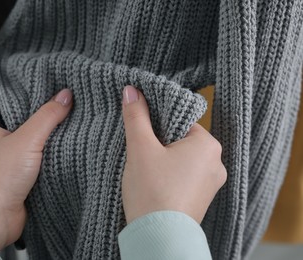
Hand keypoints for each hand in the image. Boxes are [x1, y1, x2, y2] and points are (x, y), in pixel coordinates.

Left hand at [0, 89, 72, 250]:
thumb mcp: (26, 139)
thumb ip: (47, 116)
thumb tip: (66, 95)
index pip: (23, 110)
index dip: (44, 105)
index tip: (65, 100)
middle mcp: (1, 147)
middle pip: (34, 130)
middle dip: (53, 129)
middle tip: (76, 118)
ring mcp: (11, 166)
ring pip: (40, 151)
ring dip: (55, 150)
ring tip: (77, 136)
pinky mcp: (22, 183)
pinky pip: (42, 169)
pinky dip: (54, 166)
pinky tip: (69, 159)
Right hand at [121, 85, 226, 223]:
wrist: (159, 239)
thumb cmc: (152, 191)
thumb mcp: (140, 148)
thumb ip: (137, 116)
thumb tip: (131, 89)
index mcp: (208, 145)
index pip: (180, 121)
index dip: (158, 125)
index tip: (143, 135)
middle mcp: (216, 163)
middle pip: (180, 141)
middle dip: (159, 144)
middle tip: (141, 155)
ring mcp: (211, 184)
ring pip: (181, 160)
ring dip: (162, 161)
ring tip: (146, 172)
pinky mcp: (201, 200)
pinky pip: (184, 178)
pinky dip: (168, 178)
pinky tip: (154, 186)